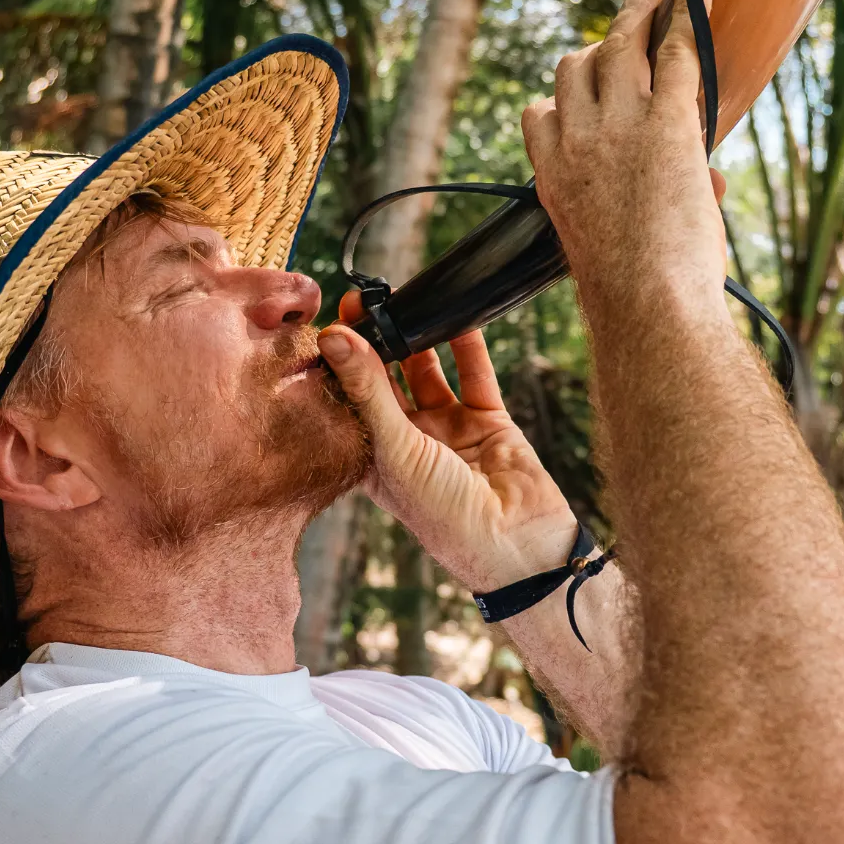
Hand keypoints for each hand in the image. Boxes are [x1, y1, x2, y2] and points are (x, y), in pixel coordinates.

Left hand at [316, 293, 577, 592]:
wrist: (515, 543)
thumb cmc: (443, 515)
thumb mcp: (396, 449)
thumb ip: (368, 390)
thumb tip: (334, 336)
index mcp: (372, 459)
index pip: (346, 403)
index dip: (337, 366)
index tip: (328, 323)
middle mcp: (406, 443)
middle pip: (384, 382)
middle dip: (374, 343)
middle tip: (362, 301)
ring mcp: (447, 430)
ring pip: (427, 373)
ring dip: (418, 339)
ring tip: (404, 300)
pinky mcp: (486, 421)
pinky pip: (474, 375)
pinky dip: (467, 346)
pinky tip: (456, 315)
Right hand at [520, 0, 727, 318]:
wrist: (648, 304)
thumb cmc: (638, 296)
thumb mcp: (622, 246)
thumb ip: (652, 201)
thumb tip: (713, 182)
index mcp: (552, 177)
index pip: (540, 114)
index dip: (562, 98)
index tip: (581, 93)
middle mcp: (576, 140)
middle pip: (575, 69)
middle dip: (599, 44)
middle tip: (627, 21)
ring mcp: (619, 124)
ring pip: (618, 45)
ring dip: (637, 13)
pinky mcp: (667, 119)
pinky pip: (677, 50)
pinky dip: (688, 11)